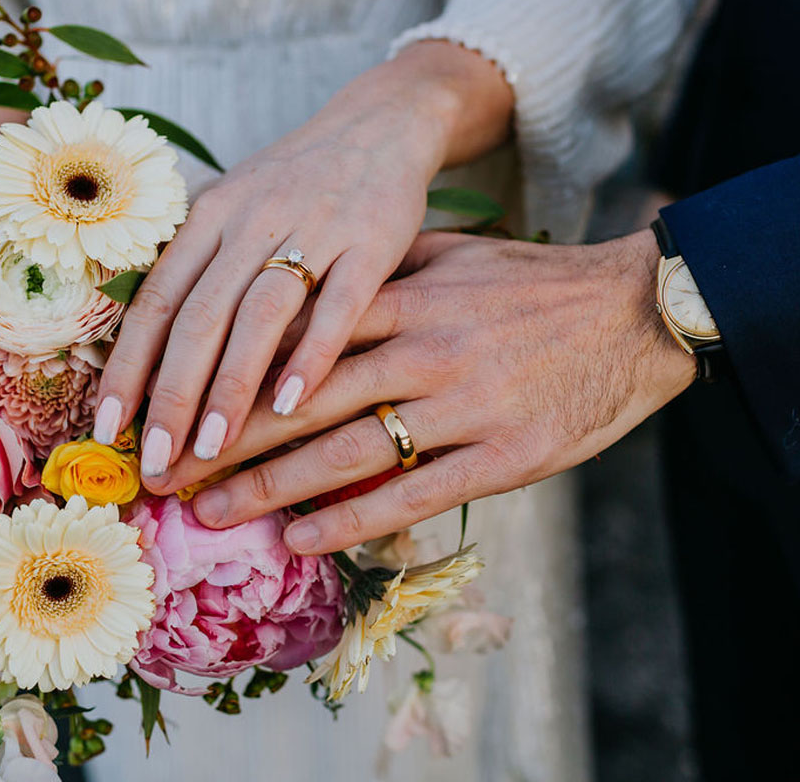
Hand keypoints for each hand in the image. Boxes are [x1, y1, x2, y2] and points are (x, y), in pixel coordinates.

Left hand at [92, 41, 514, 481]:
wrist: (379, 125)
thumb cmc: (295, 186)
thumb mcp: (234, 211)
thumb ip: (198, 272)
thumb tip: (151, 363)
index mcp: (210, 216)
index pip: (157, 300)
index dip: (128, 367)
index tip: (108, 428)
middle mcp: (250, 220)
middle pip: (199, 315)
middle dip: (173, 394)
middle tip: (158, 459)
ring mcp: (312, 228)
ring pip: (259, 314)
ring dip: (232, 386)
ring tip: (213, 448)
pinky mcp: (371, 241)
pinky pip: (339, 304)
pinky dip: (312, 354)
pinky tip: (293, 405)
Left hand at [146, 229, 696, 553]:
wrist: (636, 313)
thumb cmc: (536, 286)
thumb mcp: (456, 256)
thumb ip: (382, 272)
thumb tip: (312, 287)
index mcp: (405, 298)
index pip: (294, 341)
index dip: (225, 377)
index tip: (174, 404)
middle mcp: (424, 349)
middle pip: (302, 402)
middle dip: (223, 441)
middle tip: (163, 475)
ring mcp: (464, 405)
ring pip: (345, 453)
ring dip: (269, 489)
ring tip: (211, 514)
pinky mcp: (503, 456)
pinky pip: (414, 494)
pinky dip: (353, 522)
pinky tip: (303, 543)